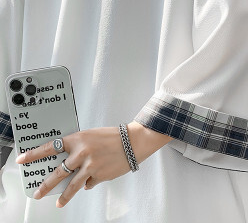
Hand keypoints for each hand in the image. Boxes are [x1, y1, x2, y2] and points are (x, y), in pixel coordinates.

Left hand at [15, 126, 133, 207]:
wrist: (133, 142)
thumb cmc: (113, 137)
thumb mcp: (91, 136)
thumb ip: (79, 147)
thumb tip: (69, 162)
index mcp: (78, 139)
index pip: (51, 147)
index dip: (35, 154)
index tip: (23, 159)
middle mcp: (82, 153)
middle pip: (58, 172)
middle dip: (46, 185)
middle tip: (38, 193)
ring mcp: (90, 166)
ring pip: (72, 185)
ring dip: (64, 196)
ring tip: (59, 203)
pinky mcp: (99, 176)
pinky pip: (89, 183)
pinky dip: (89, 182)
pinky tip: (94, 177)